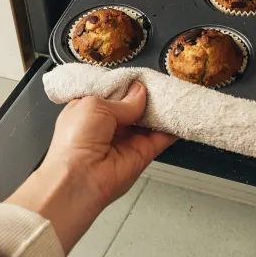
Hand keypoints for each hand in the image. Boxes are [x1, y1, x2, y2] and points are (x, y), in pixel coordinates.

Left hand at [6, 83, 175, 252]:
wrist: (79, 180)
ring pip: (150, 120)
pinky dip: (173, 127)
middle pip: (135, 105)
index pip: (114, 93)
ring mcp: (127, 139)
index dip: (128, 85)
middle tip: (163, 83)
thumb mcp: (95, 106)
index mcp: (90, 109)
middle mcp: (108, 125)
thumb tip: (140, 91)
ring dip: (163, 109)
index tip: (144, 76)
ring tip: (176, 95)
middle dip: (149, 95)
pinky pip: (162, 137)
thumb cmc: (74, 142)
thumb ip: (123, 100)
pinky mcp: (143, 153)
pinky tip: (181, 114)